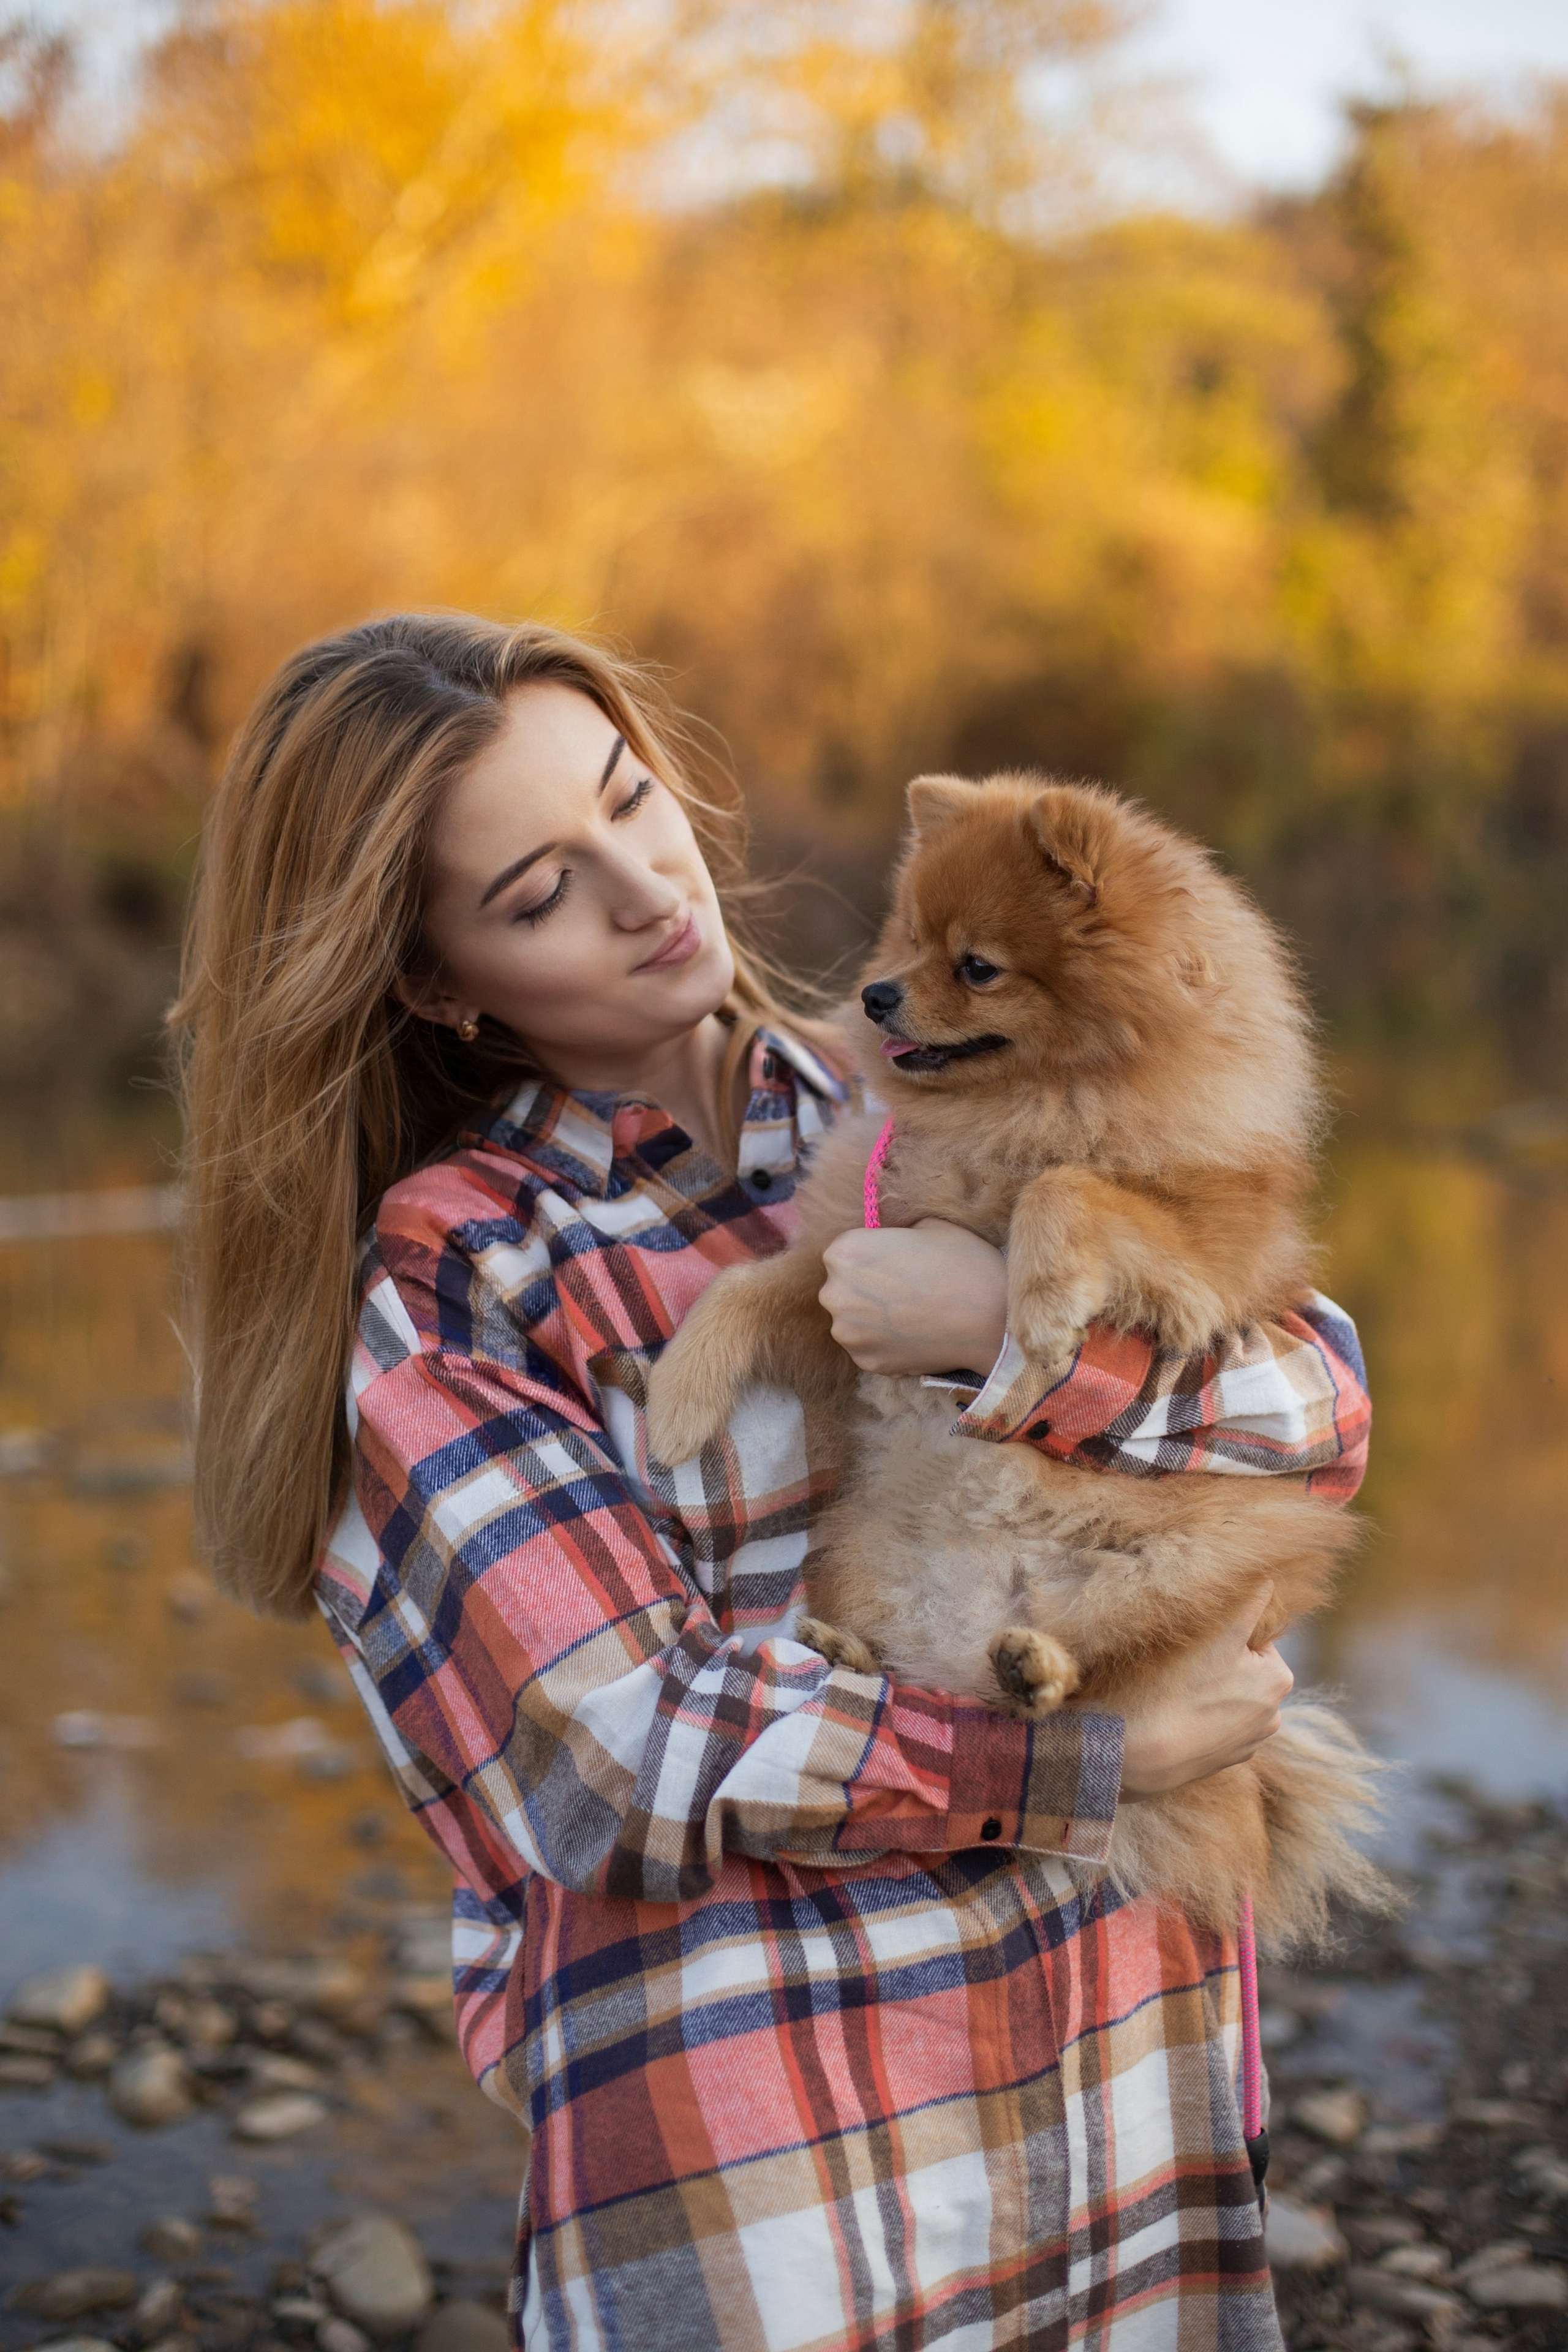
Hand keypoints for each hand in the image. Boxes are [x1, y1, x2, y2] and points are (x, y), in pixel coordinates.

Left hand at [819, 1219, 1008, 1376]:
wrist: (993, 1320)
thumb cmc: (964, 1264)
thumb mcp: (928, 1227)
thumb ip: (895, 1234)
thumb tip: (890, 1243)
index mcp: (845, 1252)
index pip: (844, 1252)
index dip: (871, 1256)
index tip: (894, 1263)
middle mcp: (834, 1294)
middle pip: (842, 1287)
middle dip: (866, 1288)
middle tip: (904, 1290)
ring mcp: (848, 1333)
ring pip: (853, 1320)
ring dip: (873, 1318)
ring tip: (911, 1315)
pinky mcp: (866, 1363)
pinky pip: (869, 1347)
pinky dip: (886, 1343)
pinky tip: (914, 1335)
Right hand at [1112, 1586, 1293, 1798]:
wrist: (1135, 1757)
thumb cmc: (1175, 1690)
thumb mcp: (1218, 1636)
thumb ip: (1249, 1602)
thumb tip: (1269, 1577)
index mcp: (1279, 1681)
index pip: (1254, 1635)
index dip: (1223, 1628)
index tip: (1195, 1636)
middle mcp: (1272, 1717)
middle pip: (1241, 1665)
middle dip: (1216, 1658)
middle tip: (1179, 1659)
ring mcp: (1245, 1744)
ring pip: (1224, 1694)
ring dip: (1205, 1685)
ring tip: (1172, 1686)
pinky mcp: (1218, 1762)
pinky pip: (1210, 1722)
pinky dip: (1196, 1714)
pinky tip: (1172, 1712)